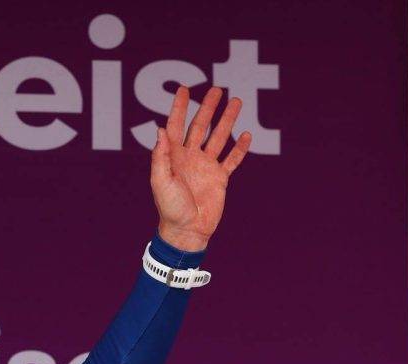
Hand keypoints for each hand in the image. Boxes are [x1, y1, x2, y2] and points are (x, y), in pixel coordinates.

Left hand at [150, 85, 251, 251]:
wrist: (187, 231)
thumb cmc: (170, 209)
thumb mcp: (160, 182)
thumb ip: (161, 157)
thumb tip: (160, 130)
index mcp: (174, 157)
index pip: (176, 126)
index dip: (179, 108)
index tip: (184, 89)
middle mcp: (190, 158)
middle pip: (200, 126)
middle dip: (208, 108)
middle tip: (217, 89)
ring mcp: (206, 167)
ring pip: (219, 138)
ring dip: (227, 121)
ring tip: (236, 102)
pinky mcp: (220, 178)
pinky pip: (231, 160)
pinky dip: (239, 148)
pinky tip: (246, 135)